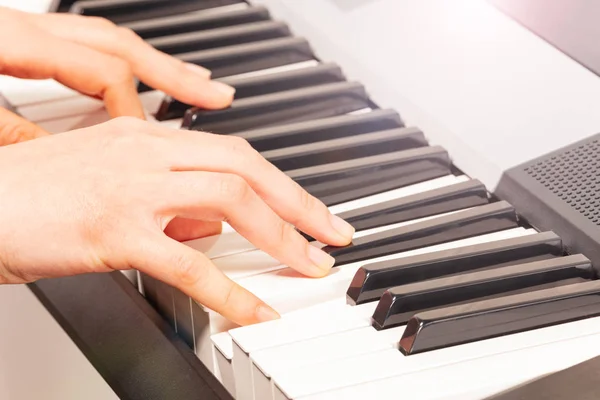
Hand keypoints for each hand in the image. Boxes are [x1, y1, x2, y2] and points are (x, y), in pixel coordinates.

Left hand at [0, 7, 234, 143]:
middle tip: (216, 95)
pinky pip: (86, 42)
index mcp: (15, 42)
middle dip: (174, 72)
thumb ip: (20, 137)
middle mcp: (27, 28)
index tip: (151, 144)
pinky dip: (121, 58)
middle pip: (122, 44)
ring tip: (193, 80)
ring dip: (154, 60)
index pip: (105, 73)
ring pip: (109, 38)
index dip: (135, 110)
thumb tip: (71, 157)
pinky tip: (137, 75)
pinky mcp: (15, 35)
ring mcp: (24, 27)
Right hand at [0, 118, 354, 325]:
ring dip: (280, 236)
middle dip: (299, 202)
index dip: (280, 181)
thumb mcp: (111, 187)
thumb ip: (166, 204)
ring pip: (230, 198)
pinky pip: (189, 262)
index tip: (309, 208)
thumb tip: (210, 229)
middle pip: (246, 166)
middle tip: (332, 233)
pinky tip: (256, 310)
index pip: (234, 153)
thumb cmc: (35, 198)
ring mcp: (132, 186)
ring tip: (308, 265)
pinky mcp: (114, 228)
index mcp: (146, 140)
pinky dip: (231, 290)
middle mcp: (146, 153)